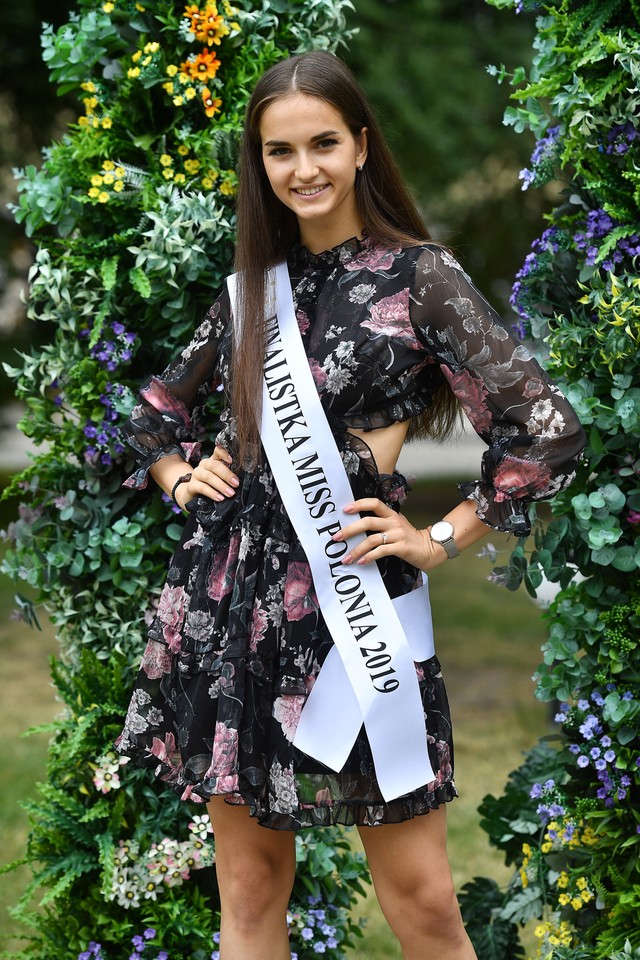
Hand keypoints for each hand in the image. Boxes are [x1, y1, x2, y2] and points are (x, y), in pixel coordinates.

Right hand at [174, 447, 238, 508]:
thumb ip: (228, 475)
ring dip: (221, 485)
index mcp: (213, 460)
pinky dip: (212, 493)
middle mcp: (204, 465)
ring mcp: (196, 475)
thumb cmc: (211, 485)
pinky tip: (220, 498)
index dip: (224, 454)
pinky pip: (202, 488)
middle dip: (227, 474)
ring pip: (209, 477)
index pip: (217, 451)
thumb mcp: (220, 478)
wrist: (192, 494)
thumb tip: (239, 480)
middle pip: (214, 465)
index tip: (231, 460)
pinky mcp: (191, 486)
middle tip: (236, 483)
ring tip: (230, 493)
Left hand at [333, 497, 447, 571]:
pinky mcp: (400, 548)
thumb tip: (358, 524)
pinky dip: (369, 557)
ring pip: (372, 540)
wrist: (429, 548)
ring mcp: (397, 535)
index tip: (345, 510)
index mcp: (391, 514)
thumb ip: (381, 521)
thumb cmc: (408, 537)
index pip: (374, 503)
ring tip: (346, 558)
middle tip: (336, 537)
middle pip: (368, 522)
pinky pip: (381, 551)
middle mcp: (393, 522)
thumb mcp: (396, 524)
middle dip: (349, 530)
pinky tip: (361, 562)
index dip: (359, 504)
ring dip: (356, 550)